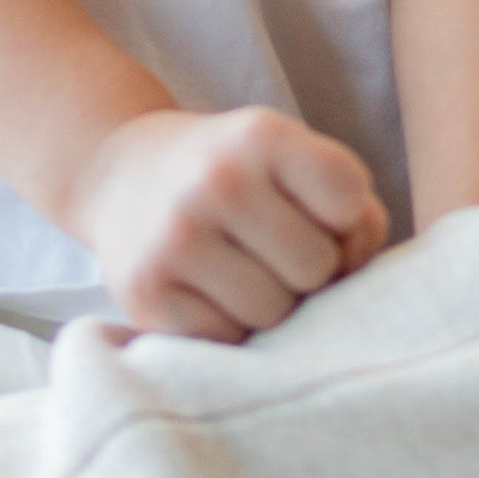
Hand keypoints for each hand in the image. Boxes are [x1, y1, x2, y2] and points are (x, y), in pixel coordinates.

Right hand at [71, 106, 386, 338]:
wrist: (122, 176)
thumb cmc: (233, 173)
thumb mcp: (290, 156)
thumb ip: (349, 202)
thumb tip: (356, 267)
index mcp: (263, 136)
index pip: (349, 200)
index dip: (347, 221)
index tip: (319, 214)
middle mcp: (218, 181)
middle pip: (316, 267)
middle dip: (310, 270)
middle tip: (276, 251)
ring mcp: (176, 239)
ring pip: (274, 313)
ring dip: (271, 305)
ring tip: (244, 272)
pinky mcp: (145, 294)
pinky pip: (227, 340)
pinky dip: (229, 327)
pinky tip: (209, 292)